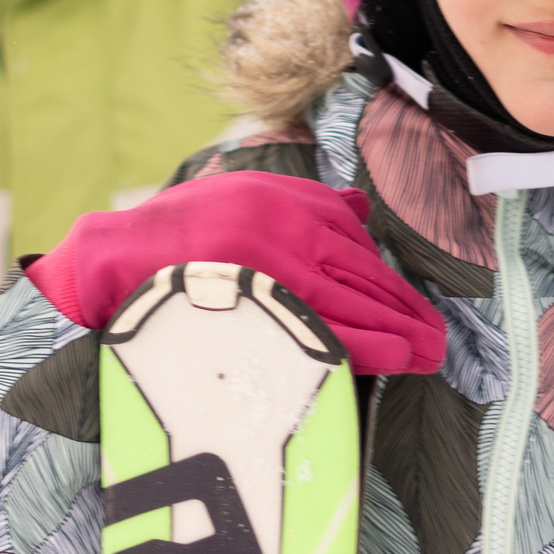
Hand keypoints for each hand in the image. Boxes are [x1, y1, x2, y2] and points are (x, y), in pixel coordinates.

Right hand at [28, 172, 446, 376]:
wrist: (115, 259)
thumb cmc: (179, 234)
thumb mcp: (243, 195)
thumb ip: (306, 202)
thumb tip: (361, 209)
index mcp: (287, 200)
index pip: (355, 239)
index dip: (388, 276)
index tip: (412, 302)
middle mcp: (287, 228)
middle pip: (362, 273)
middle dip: (404, 308)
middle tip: (438, 338)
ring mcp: (274, 267)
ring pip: (351, 303)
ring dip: (396, 331)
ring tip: (427, 353)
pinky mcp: (258, 304)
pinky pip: (322, 330)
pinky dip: (361, 346)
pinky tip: (391, 358)